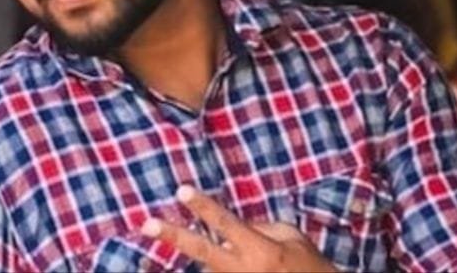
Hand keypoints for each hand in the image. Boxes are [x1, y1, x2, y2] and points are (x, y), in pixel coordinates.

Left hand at [141, 185, 337, 272]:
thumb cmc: (309, 266)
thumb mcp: (291, 237)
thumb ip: (259, 225)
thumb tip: (227, 224)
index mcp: (260, 250)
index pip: (226, 223)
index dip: (203, 206)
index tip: (183, 191)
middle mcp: (243, 270)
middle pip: (201, 250)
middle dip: (173, 236)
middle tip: (147, 224)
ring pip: (208, 265)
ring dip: (208, 258)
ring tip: (219, 252)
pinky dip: (215, 266)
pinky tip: (209, 264)